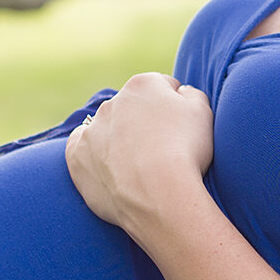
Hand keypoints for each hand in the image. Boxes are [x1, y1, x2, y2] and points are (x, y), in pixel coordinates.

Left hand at [65, 72, 213, 233]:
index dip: (176, 109)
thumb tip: (181, 93)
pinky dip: (94, 157)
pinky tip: (111, 170)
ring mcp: (91, 130)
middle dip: (145, 122)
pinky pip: (82, 150)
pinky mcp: (76, 157)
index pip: (163, 88)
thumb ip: (192, 94)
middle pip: (132, 108)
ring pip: (107, 129)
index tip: (182, 130)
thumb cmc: (185, 151)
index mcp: (143, 85)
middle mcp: (112, 102)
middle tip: (162, 150)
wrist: (159, 194)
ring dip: (120, 140)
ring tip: (139, 167)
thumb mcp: (203, 112)